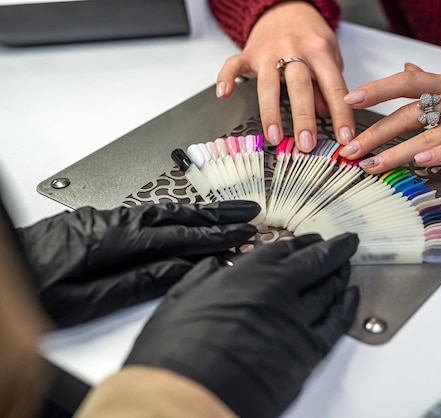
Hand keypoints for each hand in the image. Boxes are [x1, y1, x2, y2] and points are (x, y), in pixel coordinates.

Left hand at [17, 201, 259, 326]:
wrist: (1, 270)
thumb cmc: (35, 289)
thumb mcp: (86, 300)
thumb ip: (136, 281)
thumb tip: (178, 270)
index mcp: (112, 240)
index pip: (178, 237)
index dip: (215, 238)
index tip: (242, 235)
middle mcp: (112, 221)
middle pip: (177, 215)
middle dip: (217, 214)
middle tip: (248, 212)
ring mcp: (106, 217)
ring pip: (164, 211)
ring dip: (200, 212)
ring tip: (228, 212)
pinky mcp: (99, 221)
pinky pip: (149, 214)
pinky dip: (177, 215)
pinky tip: (186, 218)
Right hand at [125, 233, 359, 417]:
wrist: (187, 400)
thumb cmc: (176, 355)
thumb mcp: (178, 302)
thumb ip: (201, 279)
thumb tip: (213, 267)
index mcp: (247, 274)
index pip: (284, 249)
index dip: (302, 242)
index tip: (311, 238)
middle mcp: (278, 290)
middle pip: (317, 261)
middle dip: (335, 248)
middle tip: (346, 242)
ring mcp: (296, 321)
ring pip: (330, 289)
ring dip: (341, 275)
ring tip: (346, 267)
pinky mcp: (308, 353)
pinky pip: (337, 322)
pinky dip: (348, 306)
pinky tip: (351, 296)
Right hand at [216, 1, 354, 151]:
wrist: (286, 8)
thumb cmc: (309, 36)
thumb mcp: (328, 56)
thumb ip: (327, 85)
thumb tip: (326, 114)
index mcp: (318, 51)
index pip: (334, 87)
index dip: (341, 115)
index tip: (344, 138)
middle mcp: (293, 50)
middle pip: (300, 86)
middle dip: (304, 117)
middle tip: (307, 144)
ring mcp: (268, 52)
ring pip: (268, 84)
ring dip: (271, 112)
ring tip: (274, 137)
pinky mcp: (248, 53)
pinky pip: (233, 64)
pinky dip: (226, 78)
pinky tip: (224, 94)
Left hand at [339, 63, 440, 172]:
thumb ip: (438, 82)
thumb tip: (408, 71)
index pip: (408, 83)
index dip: (377, 90)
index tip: (351, 100)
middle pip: (410, 113)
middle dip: (376, 133)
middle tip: (351, 149)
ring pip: (428, 135)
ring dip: (396, 153)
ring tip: (372, 165)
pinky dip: (438, 156)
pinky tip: (418, 163)